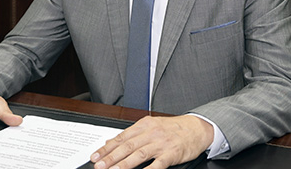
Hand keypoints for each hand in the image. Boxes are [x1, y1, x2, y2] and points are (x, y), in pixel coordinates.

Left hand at [90, 115, 212, 168]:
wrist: (196, 127)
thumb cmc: (172, 128)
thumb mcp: (150, 126)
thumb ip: (131, 135)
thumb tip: (110, 142)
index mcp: (143, 125)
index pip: (120, 137)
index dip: (106, 148)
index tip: (95, 156)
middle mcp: (150, 133)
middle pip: (127, 146)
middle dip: (111, 157)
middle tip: (98, 165)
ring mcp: (161, 143)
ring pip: (139, 154)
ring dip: (123, 164)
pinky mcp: (172, 153)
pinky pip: (158, 163)